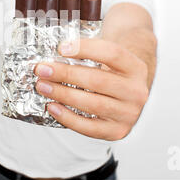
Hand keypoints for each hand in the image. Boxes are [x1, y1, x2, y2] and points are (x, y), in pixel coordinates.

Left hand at [34, 39, 149, 140]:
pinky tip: (52, 106)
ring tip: (43, 86)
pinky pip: (89, 127)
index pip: (112, 53)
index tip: (61, 47)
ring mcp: (129, 114)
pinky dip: (68, 117)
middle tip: (43, 69)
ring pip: (93, 104)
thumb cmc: (112, 74)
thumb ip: (87, 54)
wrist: (129, 95)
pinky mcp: (117, 131)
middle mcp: (136, 91)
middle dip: (65, 74)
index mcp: (136, 67)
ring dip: (63, 94)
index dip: (85, 48)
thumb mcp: (109, 59)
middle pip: (98, 80)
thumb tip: (53, 56)